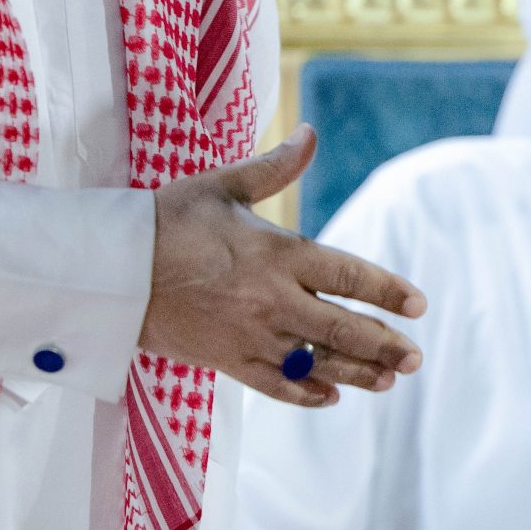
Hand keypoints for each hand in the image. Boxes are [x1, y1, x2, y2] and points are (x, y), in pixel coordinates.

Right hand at [144, 127, 424, 406]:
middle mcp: (272, 299)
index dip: (388, 292)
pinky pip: (277, 386)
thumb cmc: (167, 219)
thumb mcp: (223, 186)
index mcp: (278, 253)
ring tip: (388, 381)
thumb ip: (275, 166)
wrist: (112, 269)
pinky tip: (330, 396)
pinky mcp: (227, 360)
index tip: (418, 305)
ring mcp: (251, 336)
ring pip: (318, 363)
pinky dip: (307, 394)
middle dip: (386, 344)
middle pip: (343, 328)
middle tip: (416, 358)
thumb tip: (311, 133)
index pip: (349, 276)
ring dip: (359, 373)